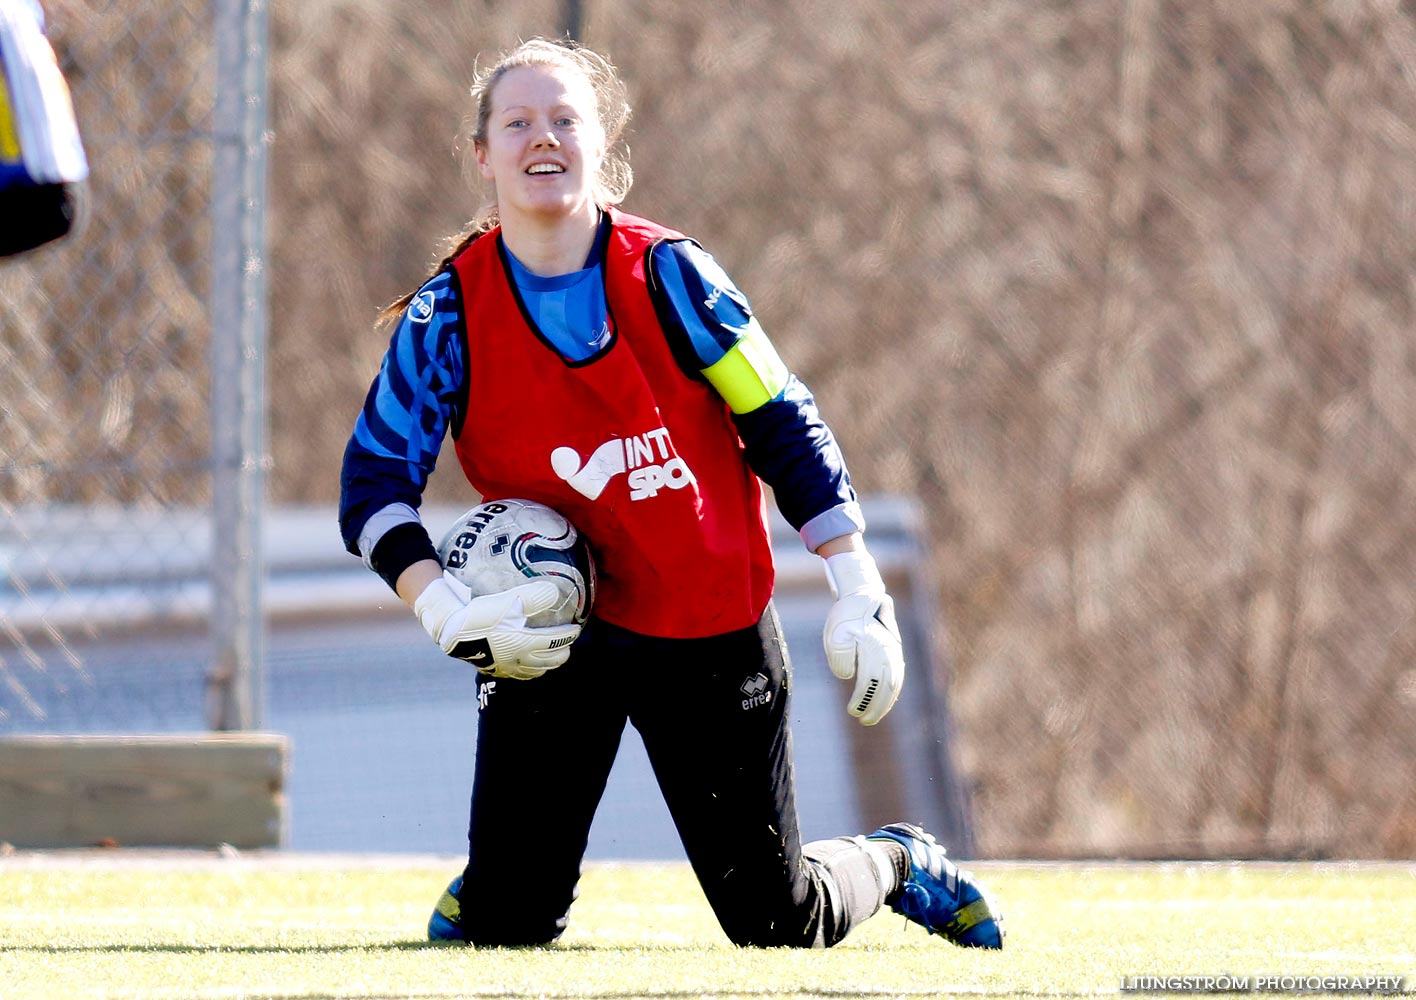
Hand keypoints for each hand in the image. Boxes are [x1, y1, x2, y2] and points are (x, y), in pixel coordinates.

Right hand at [414, 572, 579, 679]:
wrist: (451, 632)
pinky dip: (529, 670)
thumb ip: (534, 597)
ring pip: (536, 670)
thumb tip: (554, 592)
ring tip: (552, 655)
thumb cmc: (480, 615)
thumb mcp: (508, 601)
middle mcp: (519, 659)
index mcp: (526, 642)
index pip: (556, 641)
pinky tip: (526, 664)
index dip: (569, 635)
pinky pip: (518, 675)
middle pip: (550, 660)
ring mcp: (507, 667)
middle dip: (563, 652)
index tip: (576, 627)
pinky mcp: (494, 670)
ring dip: (548, 663)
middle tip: (567, 643)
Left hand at [821, 550, 903, 724]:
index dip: (863, 700)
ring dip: (885, 702)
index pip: (871, 683)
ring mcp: (894, 652)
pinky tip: (884, 700)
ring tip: (873, 715)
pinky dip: (892, 691)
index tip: (852, 712)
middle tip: (864, 720)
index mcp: (875, 649)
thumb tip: (849, 676)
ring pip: (894, 683)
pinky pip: (897, 676)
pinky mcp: (894, 651)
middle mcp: (889, 652)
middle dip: (876, 707)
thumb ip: (841, 657)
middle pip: (886, 687)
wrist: (862, 595)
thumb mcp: (836, 634)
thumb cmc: (846, 614)